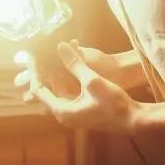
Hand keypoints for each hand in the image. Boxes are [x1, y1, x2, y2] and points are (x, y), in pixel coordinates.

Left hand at [24, 41, 141, 133]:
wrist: (131, 118)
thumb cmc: (112, 103)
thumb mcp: (92, 80)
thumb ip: (75, 64)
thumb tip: (60, 46)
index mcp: (62, 111)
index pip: (38, 90)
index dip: (34, 71)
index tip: (32, 55)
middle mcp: (64, 114)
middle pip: (46, 90)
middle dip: (44, 70)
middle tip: (40, 50)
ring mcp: (73, 112)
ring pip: (58, 88)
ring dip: (57, 71)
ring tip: (53, 51)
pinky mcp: (81, 108)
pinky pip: (68, 90)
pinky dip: (67, 76)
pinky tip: (71, 60)